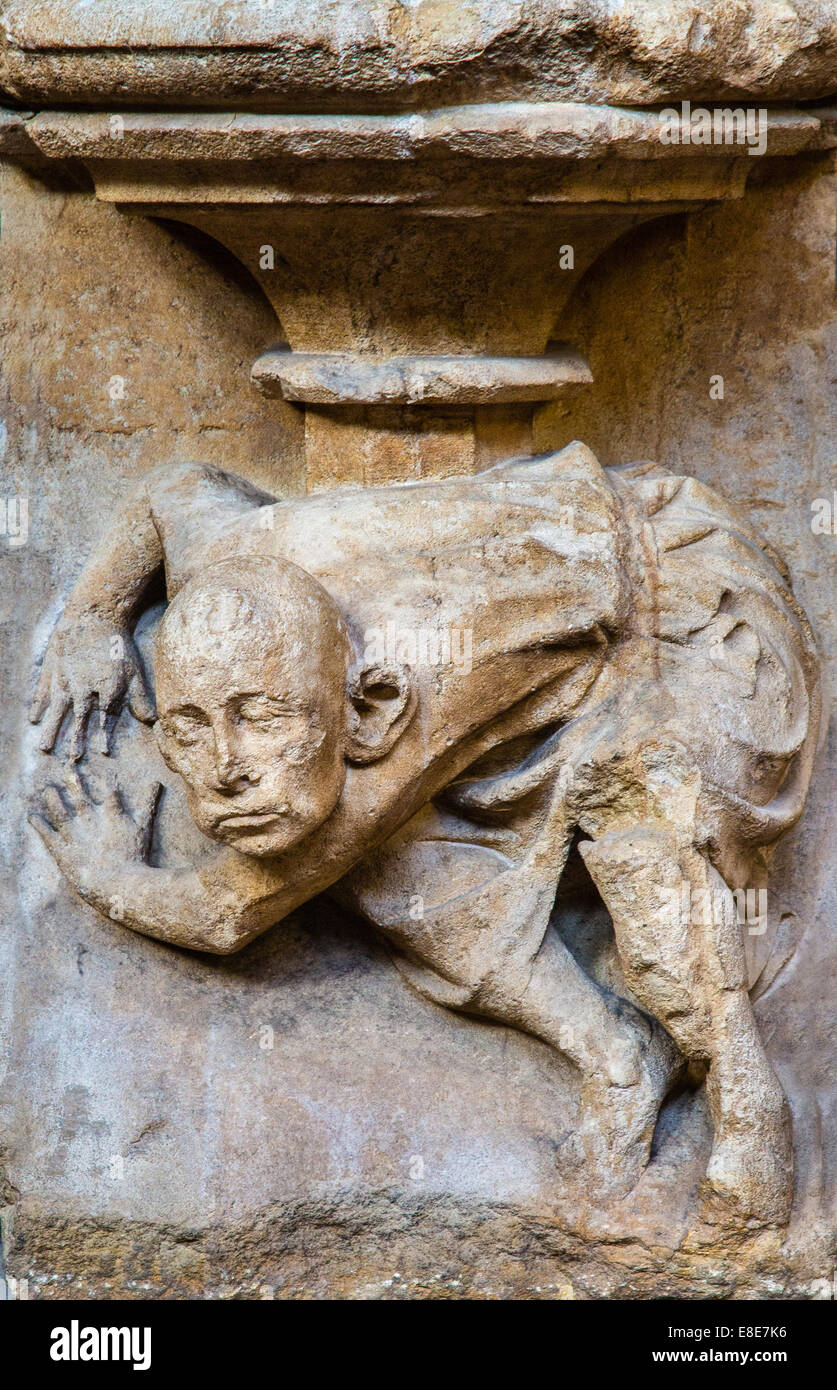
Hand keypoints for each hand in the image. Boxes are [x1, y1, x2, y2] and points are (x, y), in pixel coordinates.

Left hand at [29, 772, 161, 904]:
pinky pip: (45, 832)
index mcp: (111, 812)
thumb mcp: (144, 827)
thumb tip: (157, 781)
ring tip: (48, 790)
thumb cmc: (134, 856)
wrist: (115, 881)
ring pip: (58, 809)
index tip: (110, 786)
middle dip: (73, 780)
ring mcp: (72, 832)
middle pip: (79, 794)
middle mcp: (88, 817)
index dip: (112, 789)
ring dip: (52, 798)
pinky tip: (32, 816)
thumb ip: (149, 803)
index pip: (111, 794)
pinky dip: (38, 823)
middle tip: (67, 768)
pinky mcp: (60, 847)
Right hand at [30, 615, 155, 759]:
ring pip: (58, 709)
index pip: (105, 718)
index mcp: (107, 688)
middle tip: (72, 759)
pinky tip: (33, 719)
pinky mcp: (53, 669)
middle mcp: (84, 687)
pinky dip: (38, 705)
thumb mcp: (134, 671)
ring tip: (45, 748)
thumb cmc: (117, 645)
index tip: (103, 752)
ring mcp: (65, 679)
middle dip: (76, 739)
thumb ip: (140, 698)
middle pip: (79, 718)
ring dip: (52, 729)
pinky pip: (43, 691)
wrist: (93, 616)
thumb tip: (153, 722)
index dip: (104, 735)